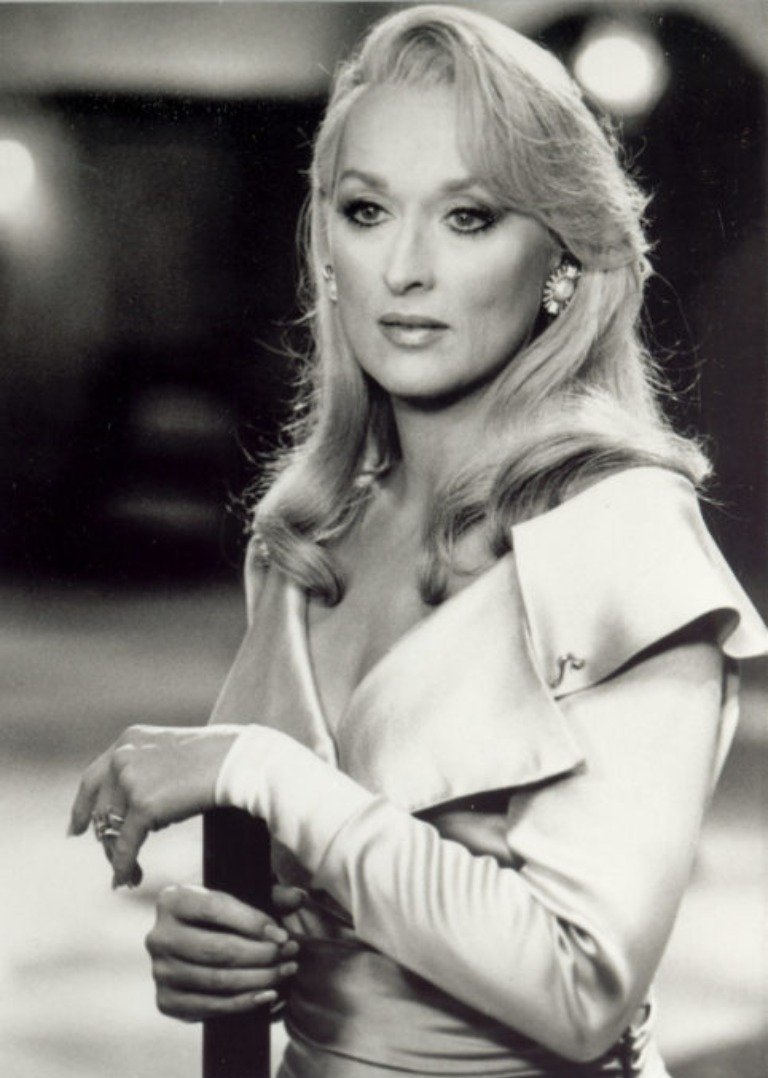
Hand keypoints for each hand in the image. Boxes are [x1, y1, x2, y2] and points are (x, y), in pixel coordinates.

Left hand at [68, 724, 243, 887]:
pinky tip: (127, 879)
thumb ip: (148, 768)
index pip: (93, 779)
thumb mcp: (172, 752)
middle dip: (106, 840)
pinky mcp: (143, 806)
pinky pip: (125, 845)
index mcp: (129, 740)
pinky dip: (123, 865)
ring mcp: (130, 780)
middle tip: (113, 860)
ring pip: (111, 830)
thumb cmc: (219, 757)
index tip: (75, 830)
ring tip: (128, 876)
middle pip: (101, 810)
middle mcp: (122, 757)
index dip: (82, 808)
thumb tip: (135, 803)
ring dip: (117, 857)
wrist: (239, 760)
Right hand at [146, 883, 304, 1020]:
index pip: (215, 909)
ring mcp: (160, 971)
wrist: (195, 944)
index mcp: (173, 900)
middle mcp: (159, 936)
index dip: (253, 922)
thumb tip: (298, 898)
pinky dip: (242, 1002)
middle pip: (217, 949)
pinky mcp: (166, 1001)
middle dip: (261, 954)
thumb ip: (272, 895)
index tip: (282, 934)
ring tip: (285, 972)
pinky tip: (267, 994)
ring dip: (258, 979)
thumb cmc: (223, 915)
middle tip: (289, 955)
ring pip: (217, 980)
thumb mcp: (242, 896)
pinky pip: (209, 1006)